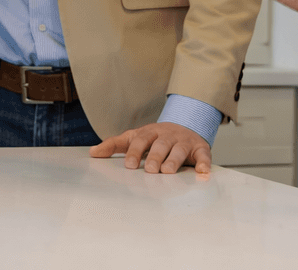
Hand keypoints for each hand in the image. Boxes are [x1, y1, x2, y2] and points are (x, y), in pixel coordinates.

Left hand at [90, 121, 212, 173]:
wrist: (185, 125)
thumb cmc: (155, 138)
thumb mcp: (135, 138)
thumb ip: (115, 145)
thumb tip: (92, 153)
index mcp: (150, 133)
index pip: (141, 140)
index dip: (135, 151)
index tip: (129, 165)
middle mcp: (167, 136)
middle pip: (160, 144)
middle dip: (155, 156)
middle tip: (150, 170)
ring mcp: (184, 141)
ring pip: (179, 149)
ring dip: (174, 160)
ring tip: (168, 171)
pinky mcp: (200, 148)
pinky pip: (203, 155)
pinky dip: (204, 164)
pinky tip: (203, 172)